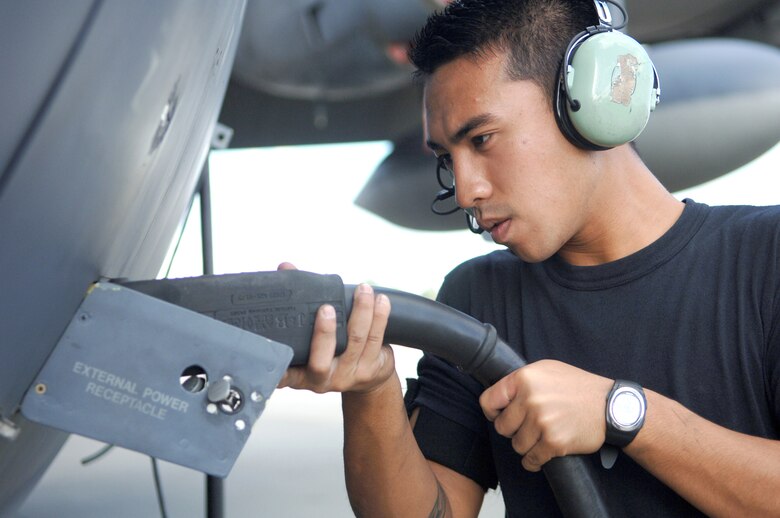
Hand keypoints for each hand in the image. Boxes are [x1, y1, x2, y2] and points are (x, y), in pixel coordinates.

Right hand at [276, 262, 394, 393]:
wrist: (366, 378)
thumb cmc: (332, 348)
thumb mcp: (311, 332)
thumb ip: (298, 301)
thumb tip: (285, 268)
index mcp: (300, 373)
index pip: (286, 374)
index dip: (280, 371)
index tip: (277, 357)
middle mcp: (322, 379)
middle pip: (321, 360)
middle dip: (324, 333)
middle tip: (326, 308)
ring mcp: (347, 376)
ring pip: (355, 343)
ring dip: (361, 312)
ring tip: (363, 291)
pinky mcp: (370, 369)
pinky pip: (375, 340)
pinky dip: (379, 317)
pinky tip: (381, 302)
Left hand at [479, 359, 612, 471]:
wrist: (611, 407)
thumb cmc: (579, 387)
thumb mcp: (548, 370)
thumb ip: (522, 381)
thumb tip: (499, 397)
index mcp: (525, 378)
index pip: (488, 400)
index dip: (492, 411)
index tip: (499, 415)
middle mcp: (530, 398)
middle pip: (502, 426)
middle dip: (513, 430)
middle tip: (529, 426)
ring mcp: (541, 421)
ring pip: (516, 445)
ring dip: (526, 445)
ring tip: (542, 435)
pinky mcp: (553, 442)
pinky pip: (530, 459)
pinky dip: (534, 461)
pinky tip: (541, 454)